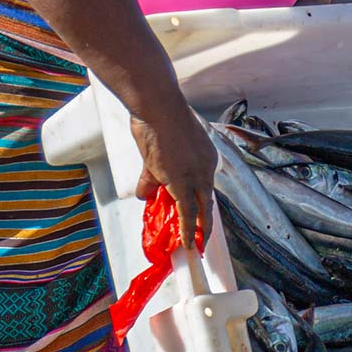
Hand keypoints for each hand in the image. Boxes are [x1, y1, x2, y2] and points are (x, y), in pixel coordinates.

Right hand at [130, 100, 217, 253]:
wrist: (157, 106)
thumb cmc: (157, 118)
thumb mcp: (156, 152)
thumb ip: (151, 176)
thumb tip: (144, 194)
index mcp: (205, 156)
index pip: (204, 186)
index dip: (201, 203)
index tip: (199, 216)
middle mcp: (206, 167)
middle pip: (206, 200)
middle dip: (204, 222)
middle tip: (202, 238)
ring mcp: (197, 175)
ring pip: (199, 209)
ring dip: (196, 229)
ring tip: (193, 245)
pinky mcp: (182, 182)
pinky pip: (187, 212)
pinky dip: (188, 230)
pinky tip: (187, 242)